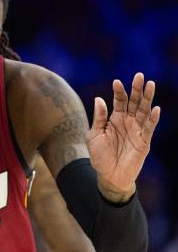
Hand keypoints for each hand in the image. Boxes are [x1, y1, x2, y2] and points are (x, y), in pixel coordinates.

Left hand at [87, 73, 160, 201]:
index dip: (119, 92)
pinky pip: (149, 128)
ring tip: (150, 84)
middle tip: (139, 75)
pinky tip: (155, 108)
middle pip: (134, 102)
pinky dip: (152, 119)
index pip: (120, 101)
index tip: (116, 81)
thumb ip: (99, 118)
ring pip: (144, 111)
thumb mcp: (94, 135)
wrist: (108, 176)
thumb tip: (99, 98)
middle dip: (137, 89)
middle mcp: (128, 122)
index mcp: (115, 119)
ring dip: (147, 98)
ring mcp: (137, 131)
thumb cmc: (100, 156)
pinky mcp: (144, 141)